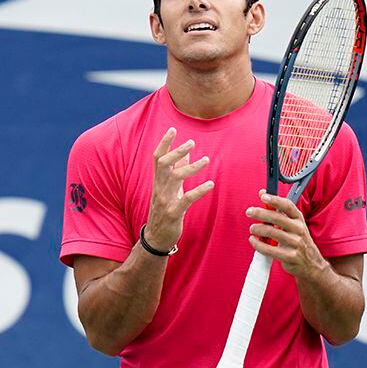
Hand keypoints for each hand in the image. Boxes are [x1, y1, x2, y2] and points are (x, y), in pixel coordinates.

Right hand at [144, 128, 213, 251]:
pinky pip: (186, 199)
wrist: (156, 237)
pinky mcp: (173, 213)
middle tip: (192, 142)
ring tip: (206, 160)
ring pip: (175, 178)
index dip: (164, 143)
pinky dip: (199, 191)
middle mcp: (159, 188)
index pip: (157, 158)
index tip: (172, 129)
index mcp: (158, 181)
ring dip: (191, 167)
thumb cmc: (164, 210)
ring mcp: (165, 200)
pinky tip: (210, 185)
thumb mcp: (170, 189)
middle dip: (177, 151)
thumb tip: (187, 154)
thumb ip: (177, 171)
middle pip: (164, 164)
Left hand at [246, 189, 326, 278]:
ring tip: (252, 228)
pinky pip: (269, 249)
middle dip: (260, 213)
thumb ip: (278, 210)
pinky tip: (253, 240)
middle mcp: (299, 229)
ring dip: (258, 229)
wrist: (312, 264)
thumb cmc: (298, 240)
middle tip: (249, 212)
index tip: (263, 196)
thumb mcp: (293, 224)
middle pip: (277, 218)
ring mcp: (295, 243)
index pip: (287, 205)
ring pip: (271, 232)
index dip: (275, 199)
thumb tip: (262, 192)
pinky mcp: (290, 256)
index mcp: (299, 219)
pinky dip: (258, 244)